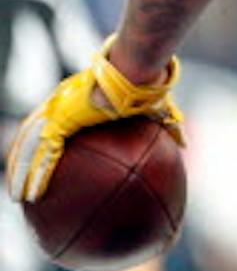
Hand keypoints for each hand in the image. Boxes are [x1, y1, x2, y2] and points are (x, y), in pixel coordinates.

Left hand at [6, 35, 184, 202]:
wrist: (135, 73)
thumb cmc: (146, 86)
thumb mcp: (159, 110)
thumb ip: (167, 126)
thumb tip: (186, 145)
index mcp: (84, 105)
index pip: (62, 129)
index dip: (53, 147)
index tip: (51, 165)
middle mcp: (66, 106)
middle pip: (37, 137)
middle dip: (27, 161)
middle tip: (23, 184)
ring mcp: (58, 112)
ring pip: (31, 149)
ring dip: (21, 173)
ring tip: (17, 196)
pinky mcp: (57, 121)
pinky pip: (40, 156)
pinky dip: (32, 176)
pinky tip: (26, 197)